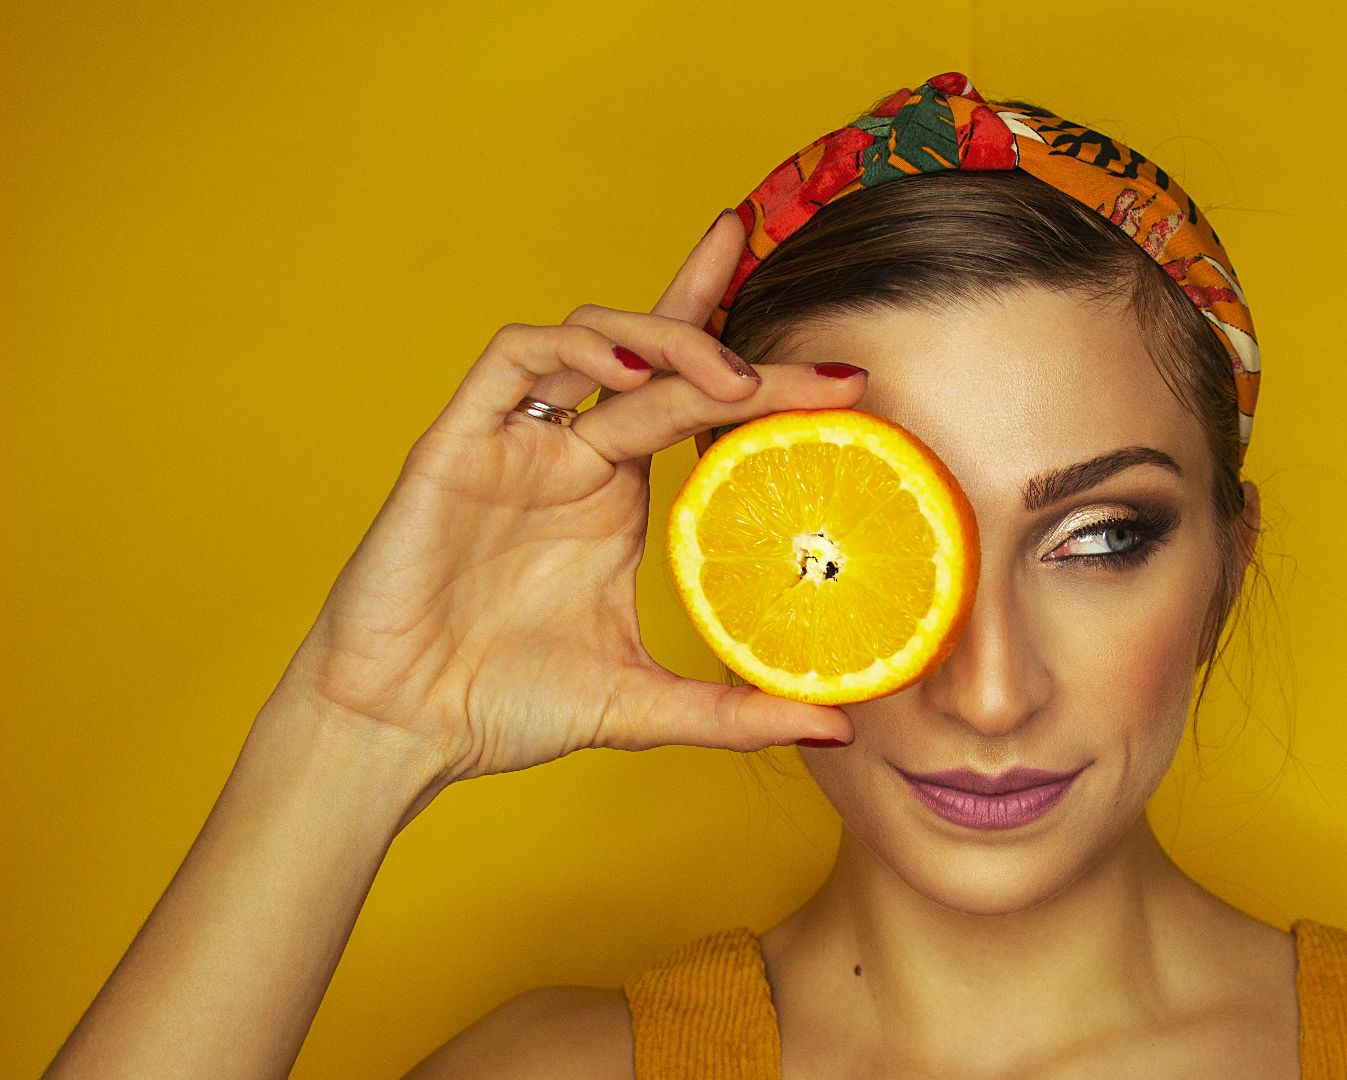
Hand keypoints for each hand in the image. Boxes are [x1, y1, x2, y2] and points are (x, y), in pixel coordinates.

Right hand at [265, 210, 862, 789]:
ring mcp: (515, 443)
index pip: (693, 402)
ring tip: (727, 378)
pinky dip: (572, 352)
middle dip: (730, 326)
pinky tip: (625, 375)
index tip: (846, 378)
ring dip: (664, 340)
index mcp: (616, 495)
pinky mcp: (456, 444)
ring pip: (591, 339)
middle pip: (657, 355)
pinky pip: (511, 361)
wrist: (399, 732)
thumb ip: (736, 711)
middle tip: (822, 358)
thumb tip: (839, 724)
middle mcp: (572, 455)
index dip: (759, 369)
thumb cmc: (507, 707)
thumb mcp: (644, 705)